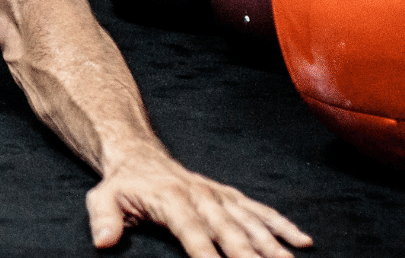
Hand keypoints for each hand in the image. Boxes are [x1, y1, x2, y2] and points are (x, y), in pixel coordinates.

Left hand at [86, 157, 311, 257]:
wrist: (139, 155)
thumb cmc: (122, 185)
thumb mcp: (102, 197)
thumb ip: (104, 219)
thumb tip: (103, 242)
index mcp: (172, 200)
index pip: (193, 233)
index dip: (207, 255)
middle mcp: (201, 197)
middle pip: (229, 231)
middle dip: (249, 256)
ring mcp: (218, 196)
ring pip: (250, 222)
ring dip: (272, 245)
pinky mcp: (229, 196)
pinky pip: (259, 211)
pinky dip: (281, 225)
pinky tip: (302, 242)